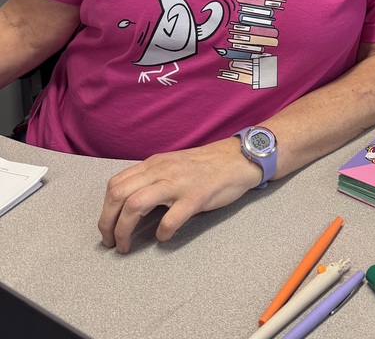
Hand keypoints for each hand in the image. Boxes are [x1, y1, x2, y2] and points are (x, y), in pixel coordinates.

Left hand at [98, 138, 261, 252]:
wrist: (238, 159)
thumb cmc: (205, 166)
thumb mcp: (172, 165)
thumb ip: (152, 178)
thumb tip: (129, 203)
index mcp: (154, 164)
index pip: (116, 184)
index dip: (105, 210)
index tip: (107, 227)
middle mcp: (161, 171)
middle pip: (119, 195)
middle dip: (107, 223)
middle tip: (111, 242)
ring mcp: (178, 184)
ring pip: (135, 205)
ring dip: (124, 231)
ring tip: (126, 246)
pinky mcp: (196, 197)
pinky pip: (169, 220)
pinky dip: (161, 233)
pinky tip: (164, 237)